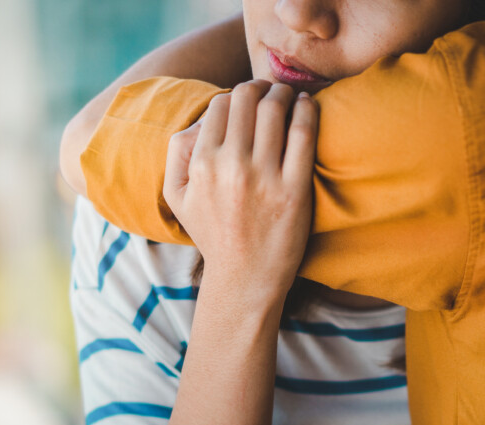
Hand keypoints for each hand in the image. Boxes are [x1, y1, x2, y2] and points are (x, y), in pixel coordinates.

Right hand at [163, 79, 318, 301]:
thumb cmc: (212, 233)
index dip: (235, 95)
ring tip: (290, 97)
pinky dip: (308, 110)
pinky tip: (308, 107)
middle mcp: (230, 167)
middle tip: (270, 93)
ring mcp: (263, 178)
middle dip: (259, 87)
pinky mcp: (294, 190)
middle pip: (247, 98)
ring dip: (285, 93)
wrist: (244, 278)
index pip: (220, 104)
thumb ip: (177, 152)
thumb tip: (201, 118)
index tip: (247, 101)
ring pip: (275, 108)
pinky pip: (304, 133)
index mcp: (201, 165)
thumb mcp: (176, 196)